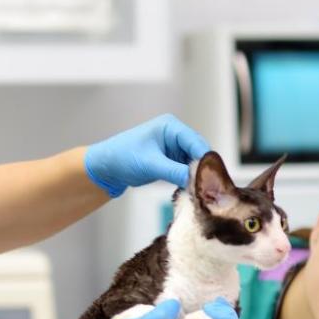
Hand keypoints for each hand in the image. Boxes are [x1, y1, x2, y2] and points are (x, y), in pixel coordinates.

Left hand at [84, 114, 210, 197]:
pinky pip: (185, 171)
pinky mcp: (170, 162)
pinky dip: (188, 180)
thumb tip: (195, 180)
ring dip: (195, 177)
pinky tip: (190, 191)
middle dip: (201, 169)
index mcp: (171, 127)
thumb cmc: (123, 157)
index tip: (212, 177)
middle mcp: (175, 135)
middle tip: (208, 188)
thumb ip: (174, 171)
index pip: (196, 142)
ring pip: (193, 164)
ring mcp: (173, 149)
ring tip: (200, 192)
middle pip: (198, 153)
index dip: (205, 159)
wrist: (106, 168)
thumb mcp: (150, 164)